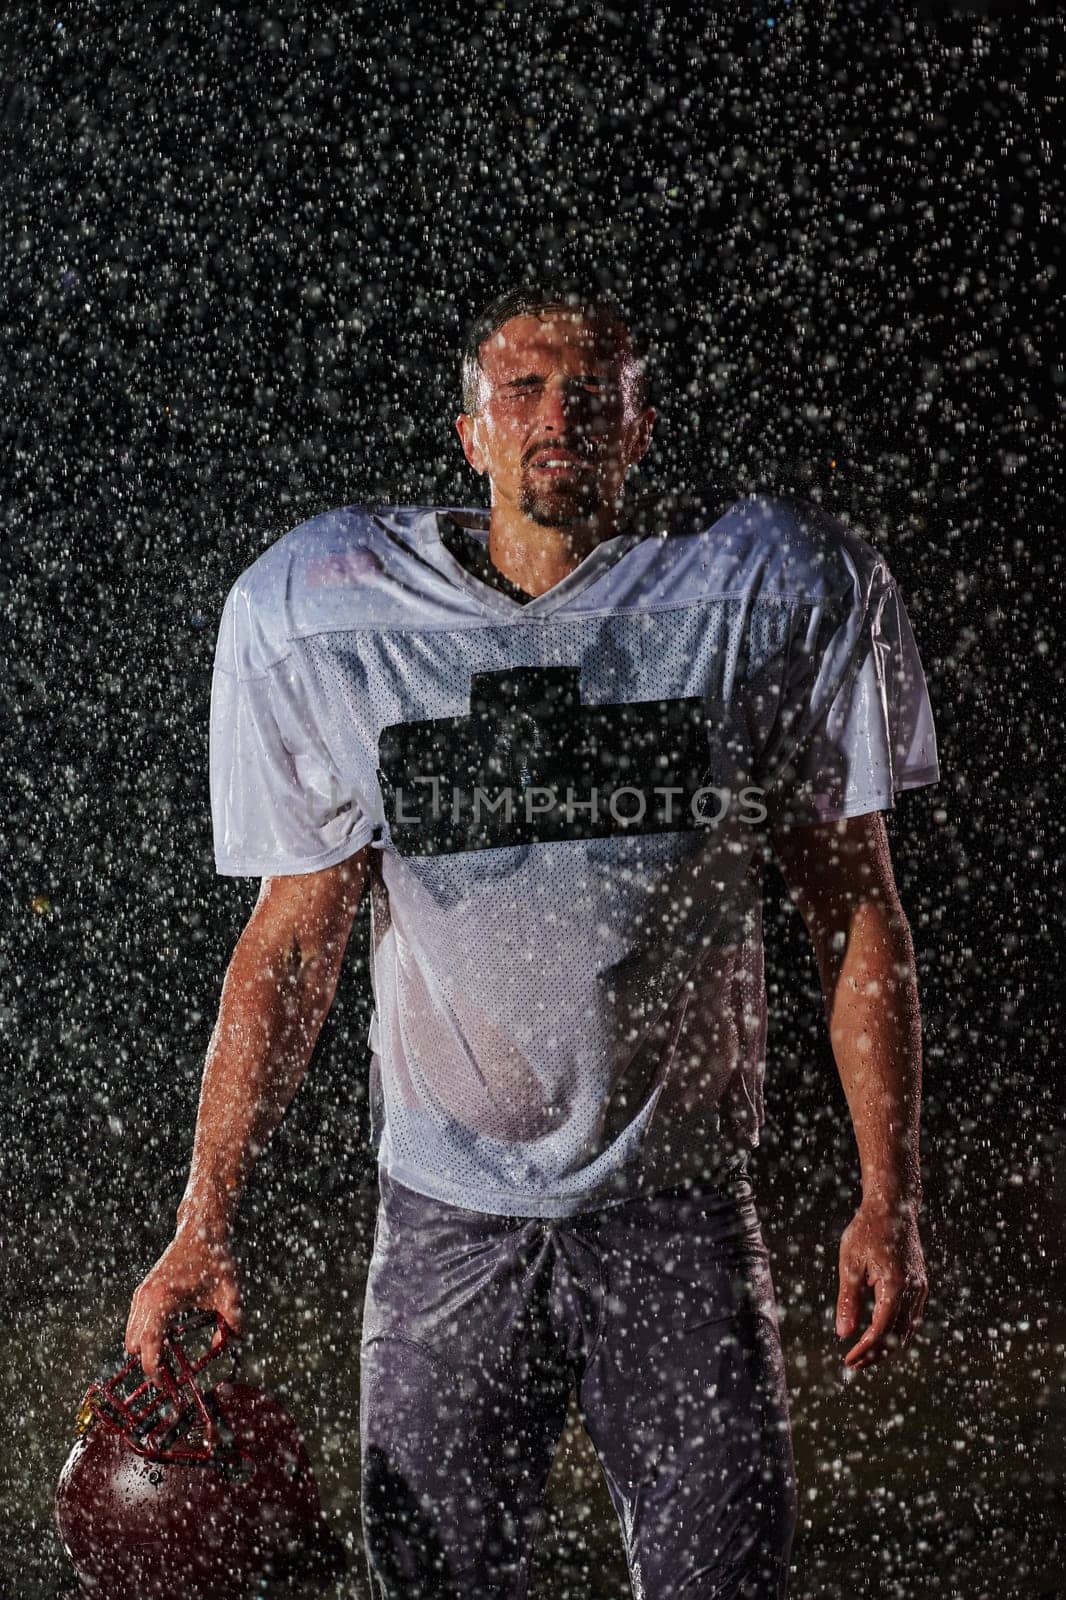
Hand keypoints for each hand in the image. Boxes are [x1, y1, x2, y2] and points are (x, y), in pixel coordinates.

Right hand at [125, 1221, 241, 1384]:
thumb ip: (233, 1320)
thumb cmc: (215, 1259)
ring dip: (147, 1349)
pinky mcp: (142, 1291)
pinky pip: (136, 1324)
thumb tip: (231, 1343)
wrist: (201, 1229)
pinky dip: (147, 1336)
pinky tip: (169, 1339)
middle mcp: (146, 1297)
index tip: (165, 1385)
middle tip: (172, 1376)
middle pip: (135, 1344)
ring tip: (171, 1359)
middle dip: (150, 1362)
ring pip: (132, 1335)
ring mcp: (141, 1293)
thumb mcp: (230, 1291)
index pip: (149, 1343)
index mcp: (163, 1298)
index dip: (154, 1368)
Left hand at [836, 1199, 926, 1370]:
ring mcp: (920, 1288)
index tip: (848, 1360)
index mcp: (895, 1285)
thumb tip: (843, 1333)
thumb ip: (848, 1300)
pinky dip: (896, 1332)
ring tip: (864, 1354)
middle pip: (896, 1336)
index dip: (864, 1349)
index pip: (880, 1330)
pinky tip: (879, 1336)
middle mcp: (913, 1290)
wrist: (893, 1206)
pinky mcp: (920, 1284)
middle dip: (876, 1354)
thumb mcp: (850, 1263)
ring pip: (907, 1330)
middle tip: (854, 1364)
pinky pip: (911, 1317)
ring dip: (886, 1346)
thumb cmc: (867, 1231)